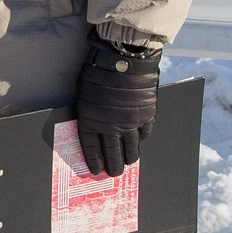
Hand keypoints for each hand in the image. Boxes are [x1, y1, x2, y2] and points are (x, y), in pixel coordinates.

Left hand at [74, 39, 160, 177]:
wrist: (124, 59)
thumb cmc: (98, 70)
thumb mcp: (84, 92)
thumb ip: (89, 111)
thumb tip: (94, 123)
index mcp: (91, 121)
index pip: (91, 148)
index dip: (94, 160)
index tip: (96, 169)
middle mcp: (111, 126)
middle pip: (112, 152)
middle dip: (113, 165)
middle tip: (114, 173)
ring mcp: (131, 122)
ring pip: (131, 147)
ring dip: (130, 157)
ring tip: (129, 162)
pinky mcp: (147, 115)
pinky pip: (144, 132)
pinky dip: (141, 138)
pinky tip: (140, 141)